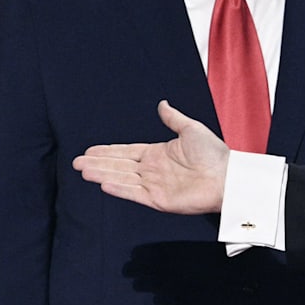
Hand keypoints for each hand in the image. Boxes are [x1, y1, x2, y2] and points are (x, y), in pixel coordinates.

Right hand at [72, 101, 229, 213]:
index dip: (108, 151)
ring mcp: (155, 186)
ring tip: (83, 171)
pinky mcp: (160, 200)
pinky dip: (119, 189)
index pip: (126, 152)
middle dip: (98, 163)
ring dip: (103, 175)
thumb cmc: (215, 154)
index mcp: (158, 154)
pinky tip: (104, 184)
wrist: (228, 177)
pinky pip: (135, 193)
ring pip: (122, 179)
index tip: (89, 150)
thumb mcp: (191, 129)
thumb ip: (173, 118)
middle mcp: (153, 170)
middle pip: (119, 166)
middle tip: (76, 162)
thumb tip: (162, 104)